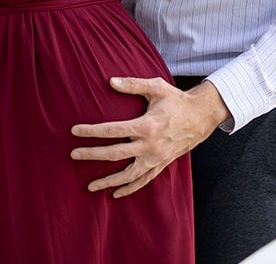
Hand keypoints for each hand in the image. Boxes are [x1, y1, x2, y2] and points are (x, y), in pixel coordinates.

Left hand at [70, 77, 229, 197]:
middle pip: (115, 153)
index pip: (112, 130)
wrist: (201, 116)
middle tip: (73, 154)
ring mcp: (156, 158)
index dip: (91, 131)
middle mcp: (150, 145)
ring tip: (90, 186)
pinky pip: (143, 181)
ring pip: (128, 175)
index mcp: (147, 125)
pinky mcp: (161, 164)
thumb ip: (133, 84)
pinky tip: (115, 193)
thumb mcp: (157, 88)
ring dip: (108, 181)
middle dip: (92, 155)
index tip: (75, 131)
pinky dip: (129, 189)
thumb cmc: (177, 100)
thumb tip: (110, 81)